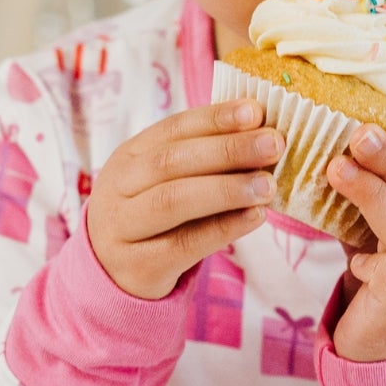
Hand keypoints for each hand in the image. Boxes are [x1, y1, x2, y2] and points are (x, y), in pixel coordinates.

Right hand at [86, 100, 284, 299]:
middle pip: (171, 161)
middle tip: (273, 144)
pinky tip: (255, 217)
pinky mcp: (138, 266)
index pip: (173, 128)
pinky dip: (223, 228)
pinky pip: (184, 244)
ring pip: (173, 201)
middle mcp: (119, 187)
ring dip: (226, 189)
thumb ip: (204, 161)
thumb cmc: (154, 218)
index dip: (215, 118)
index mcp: (129, 155)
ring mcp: (122, 228)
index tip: (256, 111)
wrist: (112, 273)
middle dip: (227, 150)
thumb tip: (263, 137)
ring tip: (267, 185)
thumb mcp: (165, 182)